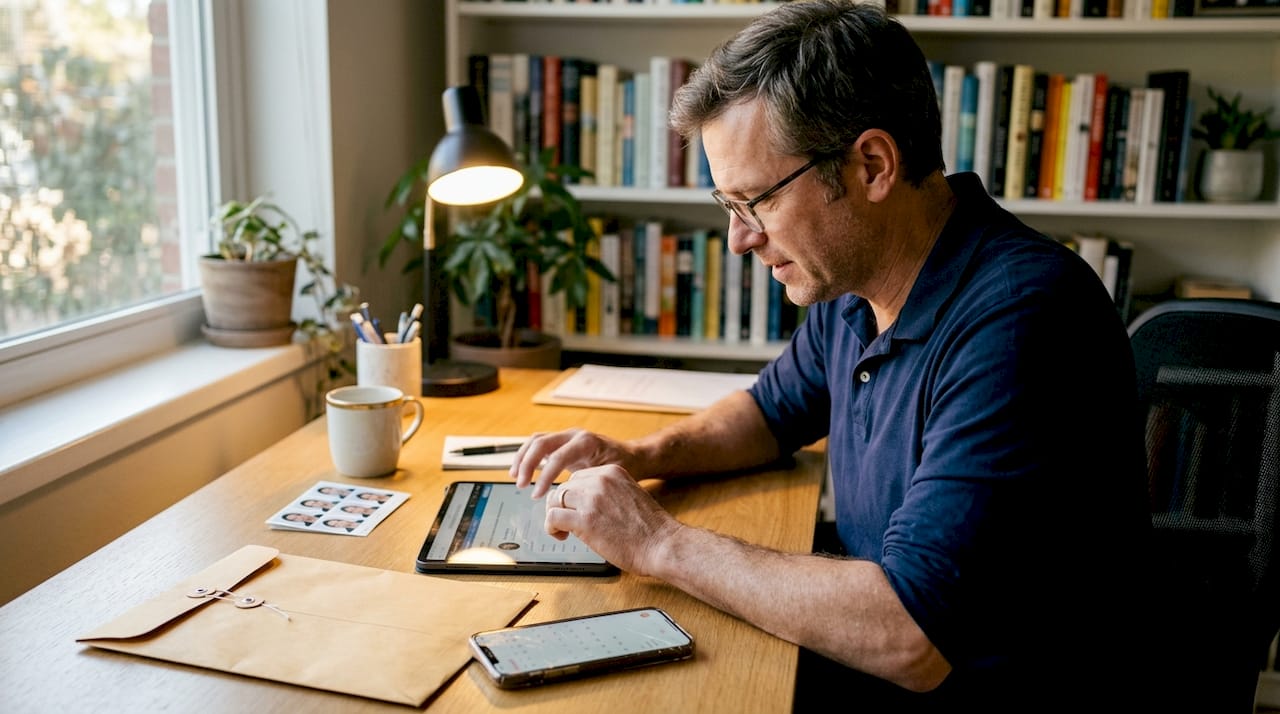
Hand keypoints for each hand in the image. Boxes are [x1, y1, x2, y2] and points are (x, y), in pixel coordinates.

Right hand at [509, 428, 637, 498]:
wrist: (632, 456)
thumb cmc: (624, 468)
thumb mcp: (610, 476)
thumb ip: (592, 486)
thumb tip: (573, 502)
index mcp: (586, 442)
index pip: (557, 457)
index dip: (544, 477)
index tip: (538, 495)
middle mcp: (574, 435)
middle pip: (541, 442)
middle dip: (527, 464)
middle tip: (521, 484)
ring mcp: (567, 436)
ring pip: (536, 440)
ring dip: (523, 457)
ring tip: (515, 476)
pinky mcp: (562, 442)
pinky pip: (539, 444)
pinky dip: (527, 456)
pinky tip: (521, 470)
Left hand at [544, 465, 678, 576]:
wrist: (662, 545)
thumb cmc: (650, 529)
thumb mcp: (629, 496)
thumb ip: (608, 495)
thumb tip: (585, 505)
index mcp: (612, 472)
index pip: (578, 477)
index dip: (573, 496)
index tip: (576, 510)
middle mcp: (600, 480)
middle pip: (564, 487)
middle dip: (562, 506)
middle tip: (567, 523)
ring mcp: (591, 498)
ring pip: (554, 500)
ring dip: (555, 516)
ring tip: (563, 531)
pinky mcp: (584, 519)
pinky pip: (553, 516)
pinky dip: (551, 528)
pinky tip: (561, 536)